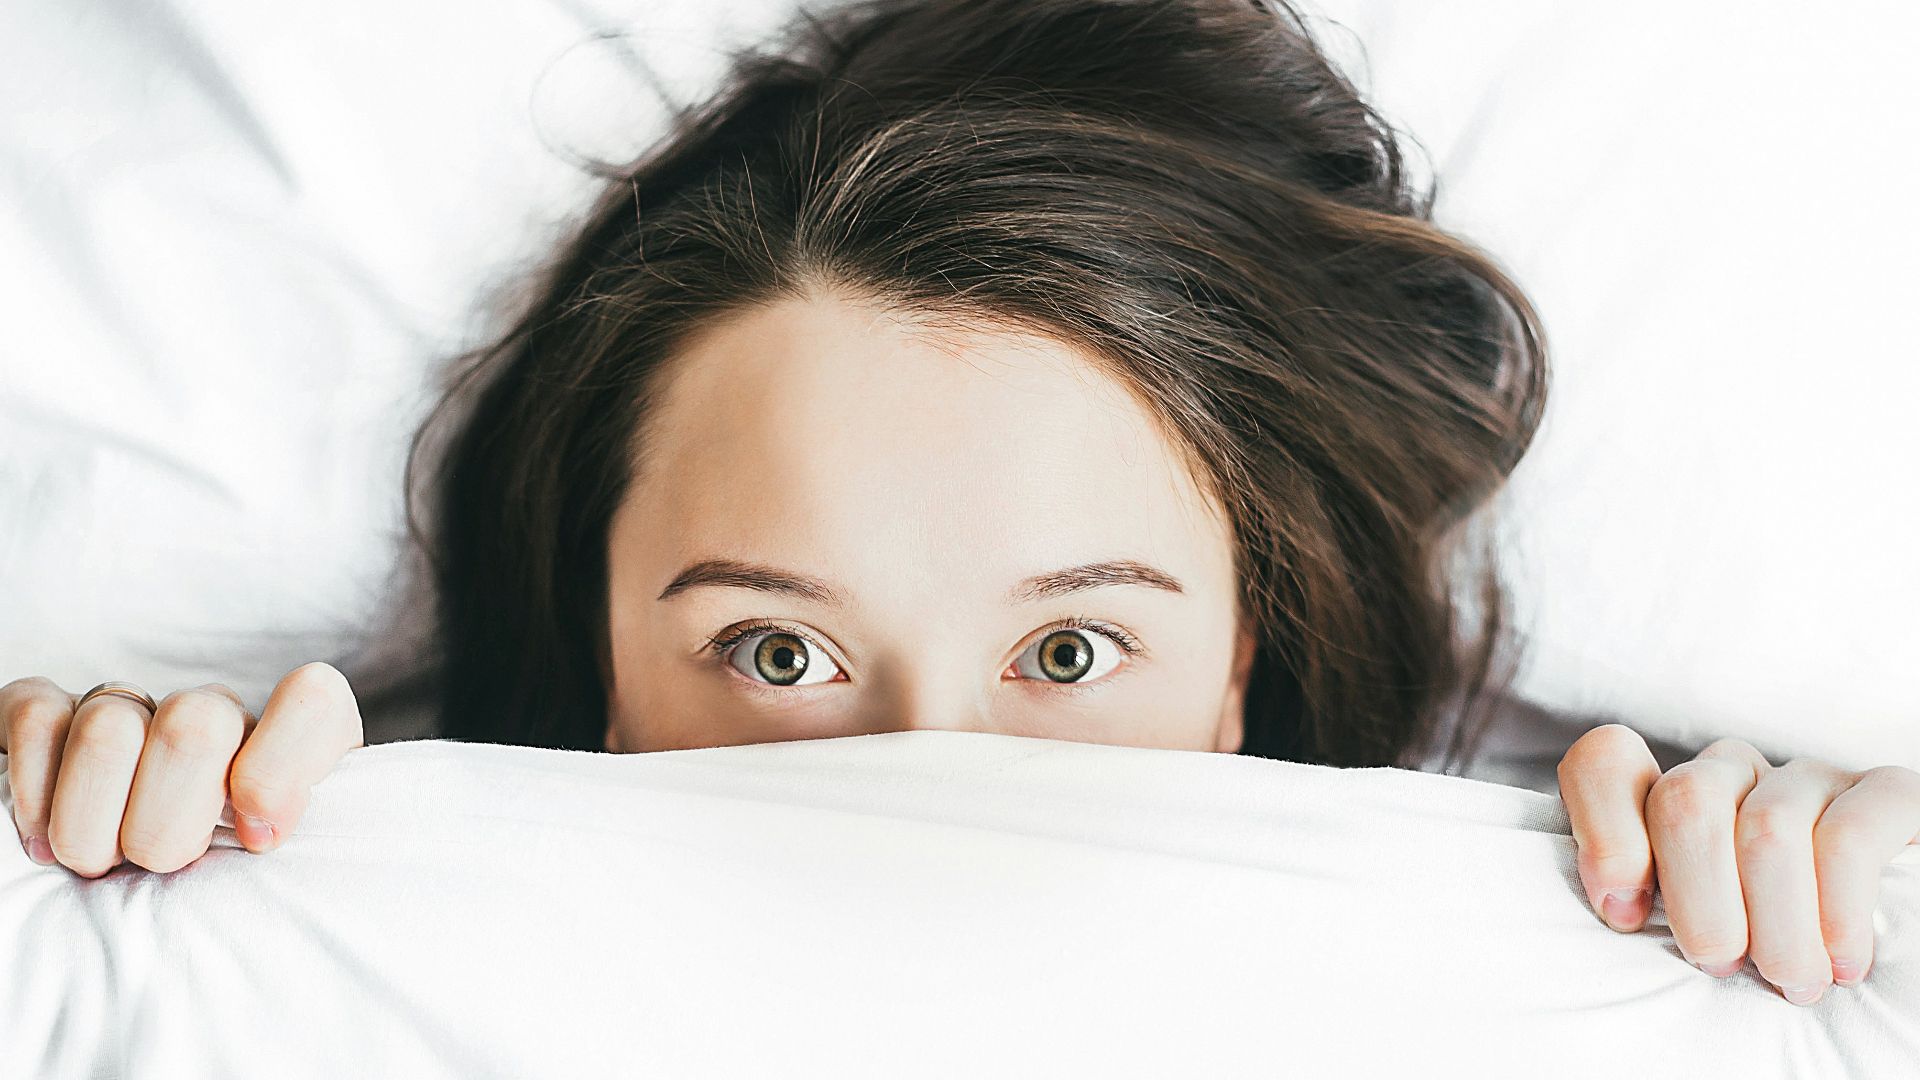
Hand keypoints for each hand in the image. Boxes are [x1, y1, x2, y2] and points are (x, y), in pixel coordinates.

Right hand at [1, 662, 363, 876]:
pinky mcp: (53, 713)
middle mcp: (216, 714)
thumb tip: (262, 835)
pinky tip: (45, 841)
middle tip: (160, 867)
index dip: (280, 770)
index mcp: (291, 747)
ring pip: (109, 729)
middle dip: (166, 826)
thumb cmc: (227, 892)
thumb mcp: (282, 883)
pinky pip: (36, 720)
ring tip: (100, 864)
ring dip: (93, 826)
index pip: (313, 702)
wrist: (135, 889)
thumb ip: (294, 856)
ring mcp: (135, 708)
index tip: (257, 840)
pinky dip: (35, 795)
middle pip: (196, 727)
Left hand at [1559, 723, 1919, 1004]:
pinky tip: (1842, 961)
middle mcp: (1734, 772)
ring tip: (1790, 980)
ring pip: (1767, 828)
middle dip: (1699, 900)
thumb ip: (1639, 904)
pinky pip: (1849, 837)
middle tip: (1720, 965)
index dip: (1605, 836)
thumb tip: (1620, 909)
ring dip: (1776, 925)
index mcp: (1669, 797)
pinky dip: (1838, 910)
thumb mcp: (1685, 931)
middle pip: (1687, 801)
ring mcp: (1808, 778)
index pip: (1605, 763)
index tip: (1626, 916)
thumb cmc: (1759, 954)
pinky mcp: (1885, 795)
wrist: (1882, 967)